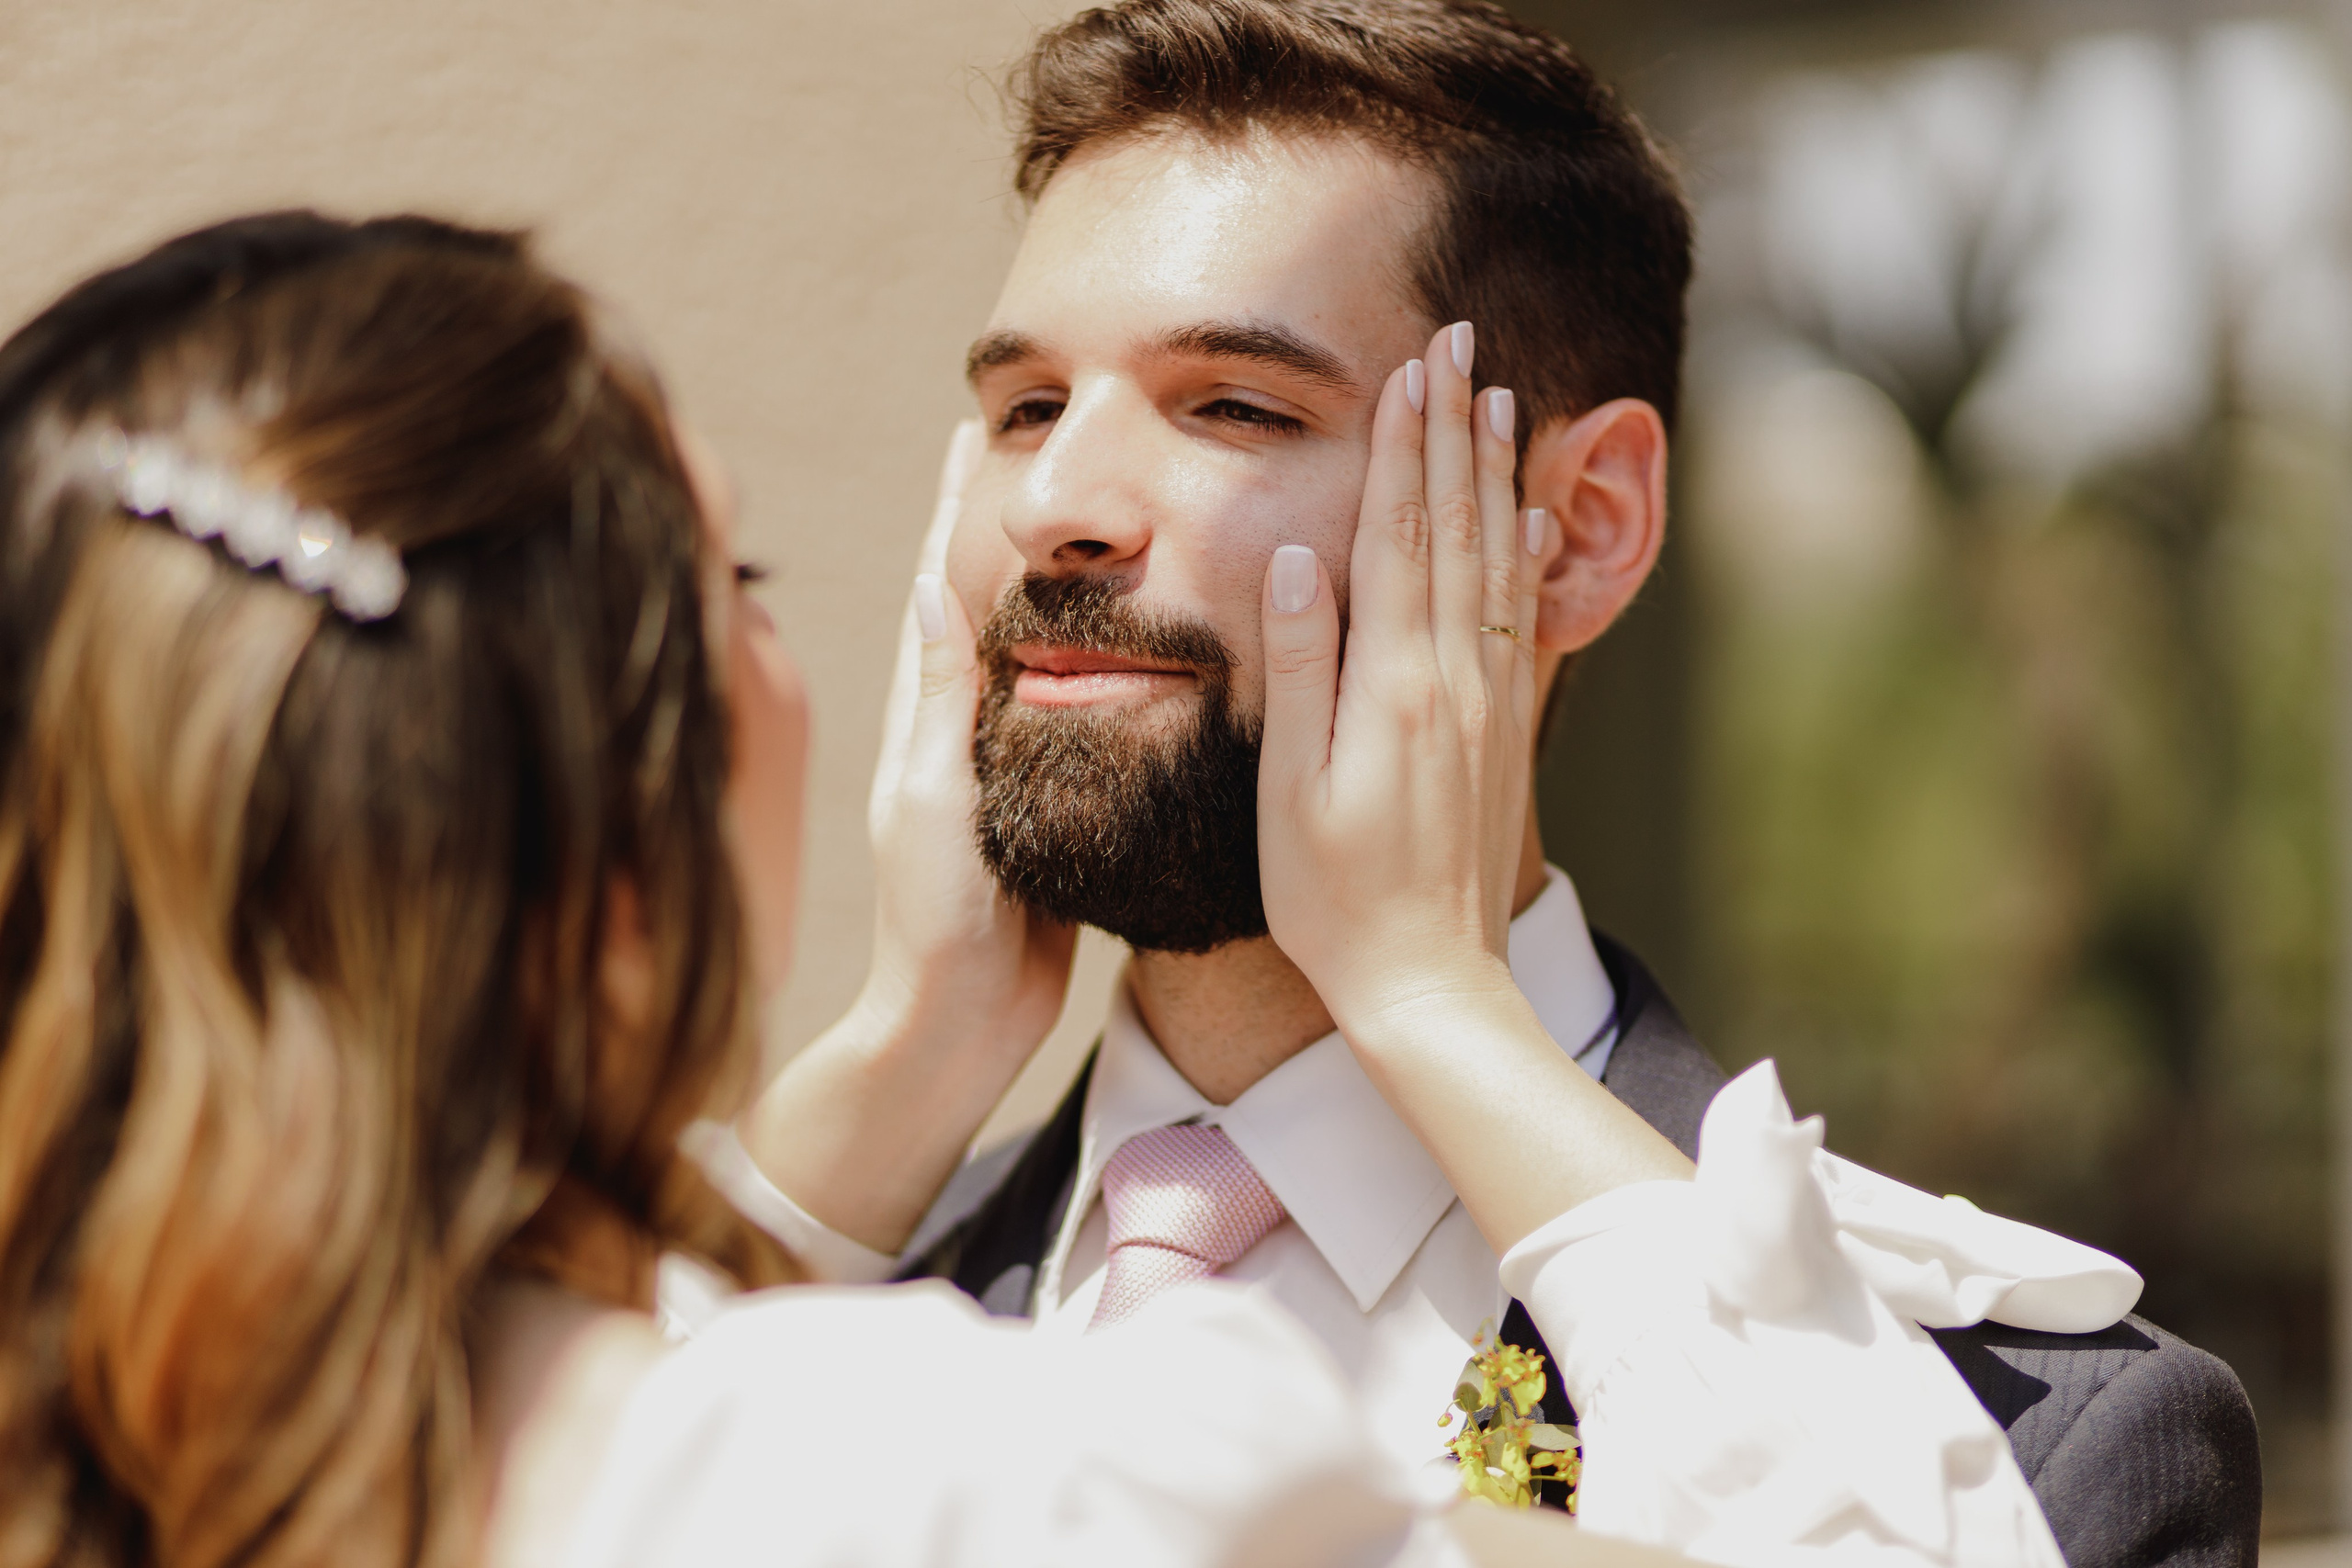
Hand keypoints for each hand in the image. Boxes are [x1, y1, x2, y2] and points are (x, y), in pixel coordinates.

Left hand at [736, 423, 1073, 1256]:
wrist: (959, 1023)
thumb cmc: (935, 920)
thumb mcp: (930, 796)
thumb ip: (940, 698)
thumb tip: (933, 577)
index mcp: (928, 720)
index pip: (941, 589)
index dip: (953, 511)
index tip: (968, 433)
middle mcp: (963, 735)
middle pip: (992, 608)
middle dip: (1010, 529)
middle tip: (1035, 455)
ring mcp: (1006, 773)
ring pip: (1043, 661)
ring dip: (1064, 592)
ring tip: (1095, 525)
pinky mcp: (1046, 814)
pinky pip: (1078, 726)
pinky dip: (1103, 677)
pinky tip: (1135, 650)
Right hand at [1256, 321, 1538, 1038]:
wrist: (1432, 985)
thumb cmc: (1335, 898)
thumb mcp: (1289, 789)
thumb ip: (1301, 668)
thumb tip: (1297, 557)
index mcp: (1396, 685)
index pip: (1398, 535)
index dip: (1403, 444)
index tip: (1410, 366)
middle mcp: (1456, 678)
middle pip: (1455, 526)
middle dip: (1454, 428)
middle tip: (1459, 342)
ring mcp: (1489, 703)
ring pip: (1496, 559)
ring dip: (1493, 473)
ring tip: (1499, 398)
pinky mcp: (1505, 731)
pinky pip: (1521, 618)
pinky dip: (1527, 554)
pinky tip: (1533, 517)